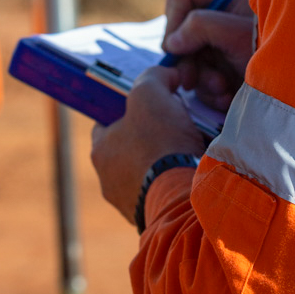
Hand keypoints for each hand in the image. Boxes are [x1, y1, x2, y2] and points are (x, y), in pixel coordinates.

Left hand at [90, 65, 204, 225]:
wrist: (181, 197)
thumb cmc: (158, 142)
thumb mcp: (150, 92)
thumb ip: (153, 77)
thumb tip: (167, 74)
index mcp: (100, 151)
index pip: (108, 121)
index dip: (131, 109)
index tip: (153, 104)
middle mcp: (109, 181)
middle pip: (131, 148)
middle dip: (153, 136)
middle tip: (176, 125)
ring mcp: (131, 203)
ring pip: (150, 172)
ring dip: (167, 160)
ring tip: (190, 148)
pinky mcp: (154, 219)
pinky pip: (166, 192)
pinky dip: (178, 180)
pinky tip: (194, 171)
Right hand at [162, 0, 255, 112]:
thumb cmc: (273, 51)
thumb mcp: (237, 34)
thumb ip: (201, 26)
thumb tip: (170, 43)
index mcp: (226, 0)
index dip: (174, 14)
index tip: (178, 41)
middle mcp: (218, 22)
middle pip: (179, 33)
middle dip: (186, 58)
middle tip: (190, 79)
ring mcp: (218, 49)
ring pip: (186, 61)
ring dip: (200, 79)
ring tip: (221, 90)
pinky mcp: (221, 74)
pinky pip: (199, 82)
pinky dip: (209, 94)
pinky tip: (226, 99)